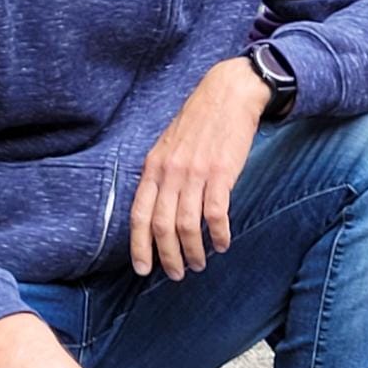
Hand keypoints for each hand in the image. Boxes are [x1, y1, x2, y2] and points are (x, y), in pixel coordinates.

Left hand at [130, 57, 269, 280]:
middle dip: (168, 256)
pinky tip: (223, 243)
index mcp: (153, 167)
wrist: (227, 94)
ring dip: (194, 251)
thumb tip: (156, 209)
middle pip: (162, 226)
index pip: (139, 215)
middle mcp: (170, 172)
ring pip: (188, 225)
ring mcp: (195, 173)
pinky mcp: (221, 173)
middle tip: (177, 274)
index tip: (143, 269)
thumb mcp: (168, 145)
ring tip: (199, 263)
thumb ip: (160, 175)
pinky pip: (216, 213)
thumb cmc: (199, 121)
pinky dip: (219, 234)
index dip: (139, 246)